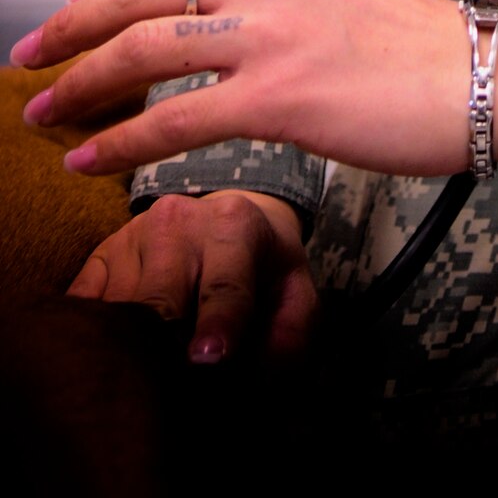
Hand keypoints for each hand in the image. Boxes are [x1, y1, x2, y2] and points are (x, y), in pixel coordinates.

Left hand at [11, 0, 497, 177]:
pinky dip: (118, 141)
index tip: (77, 6)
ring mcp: (268, 33)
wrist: (479, 75)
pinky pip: (172, 119)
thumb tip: (218, 8)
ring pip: (142, 48)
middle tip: (29, 55)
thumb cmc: (417, 45)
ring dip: (78, 83)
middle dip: (70, 25)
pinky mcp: (276, 97)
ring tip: (41, 111)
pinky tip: (87, 158)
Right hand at [68, 189, 315, 363]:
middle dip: (164, 352)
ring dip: (129, 354)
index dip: (217, 324)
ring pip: (118, 311)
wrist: (231, 221)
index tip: (206, 359)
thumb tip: (255, 382)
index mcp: (236, 226)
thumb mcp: (294, 296)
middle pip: (159, 304)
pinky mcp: (99, 255)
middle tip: (171, 395)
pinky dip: (93, 341)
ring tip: (145, 383)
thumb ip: (288, 338)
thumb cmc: (266, 273)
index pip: (224, 284)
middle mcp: (179, 221)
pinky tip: (112, 360)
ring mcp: (132, 235)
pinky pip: (83, 308)